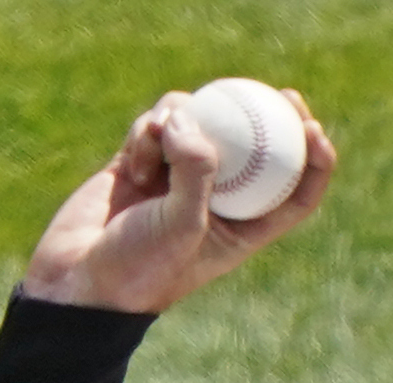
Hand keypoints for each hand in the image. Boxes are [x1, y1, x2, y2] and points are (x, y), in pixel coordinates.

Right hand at [18, 88, 336, 315]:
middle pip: (253, 148)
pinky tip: (133, 159)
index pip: (292, 192)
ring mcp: (177, 176)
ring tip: (159, 143)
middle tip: (280, 94)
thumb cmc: (140, 269)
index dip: (313, 161)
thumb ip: (195, 171)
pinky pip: (156, 125)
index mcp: (242, 228)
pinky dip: (148, 131)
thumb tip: (192, 116)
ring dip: (183, 120)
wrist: (78, 278)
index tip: (313, 129)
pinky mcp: (141, 160)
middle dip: (269, 117)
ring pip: (199, 123)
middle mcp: (214, 199)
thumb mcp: (181, 227)